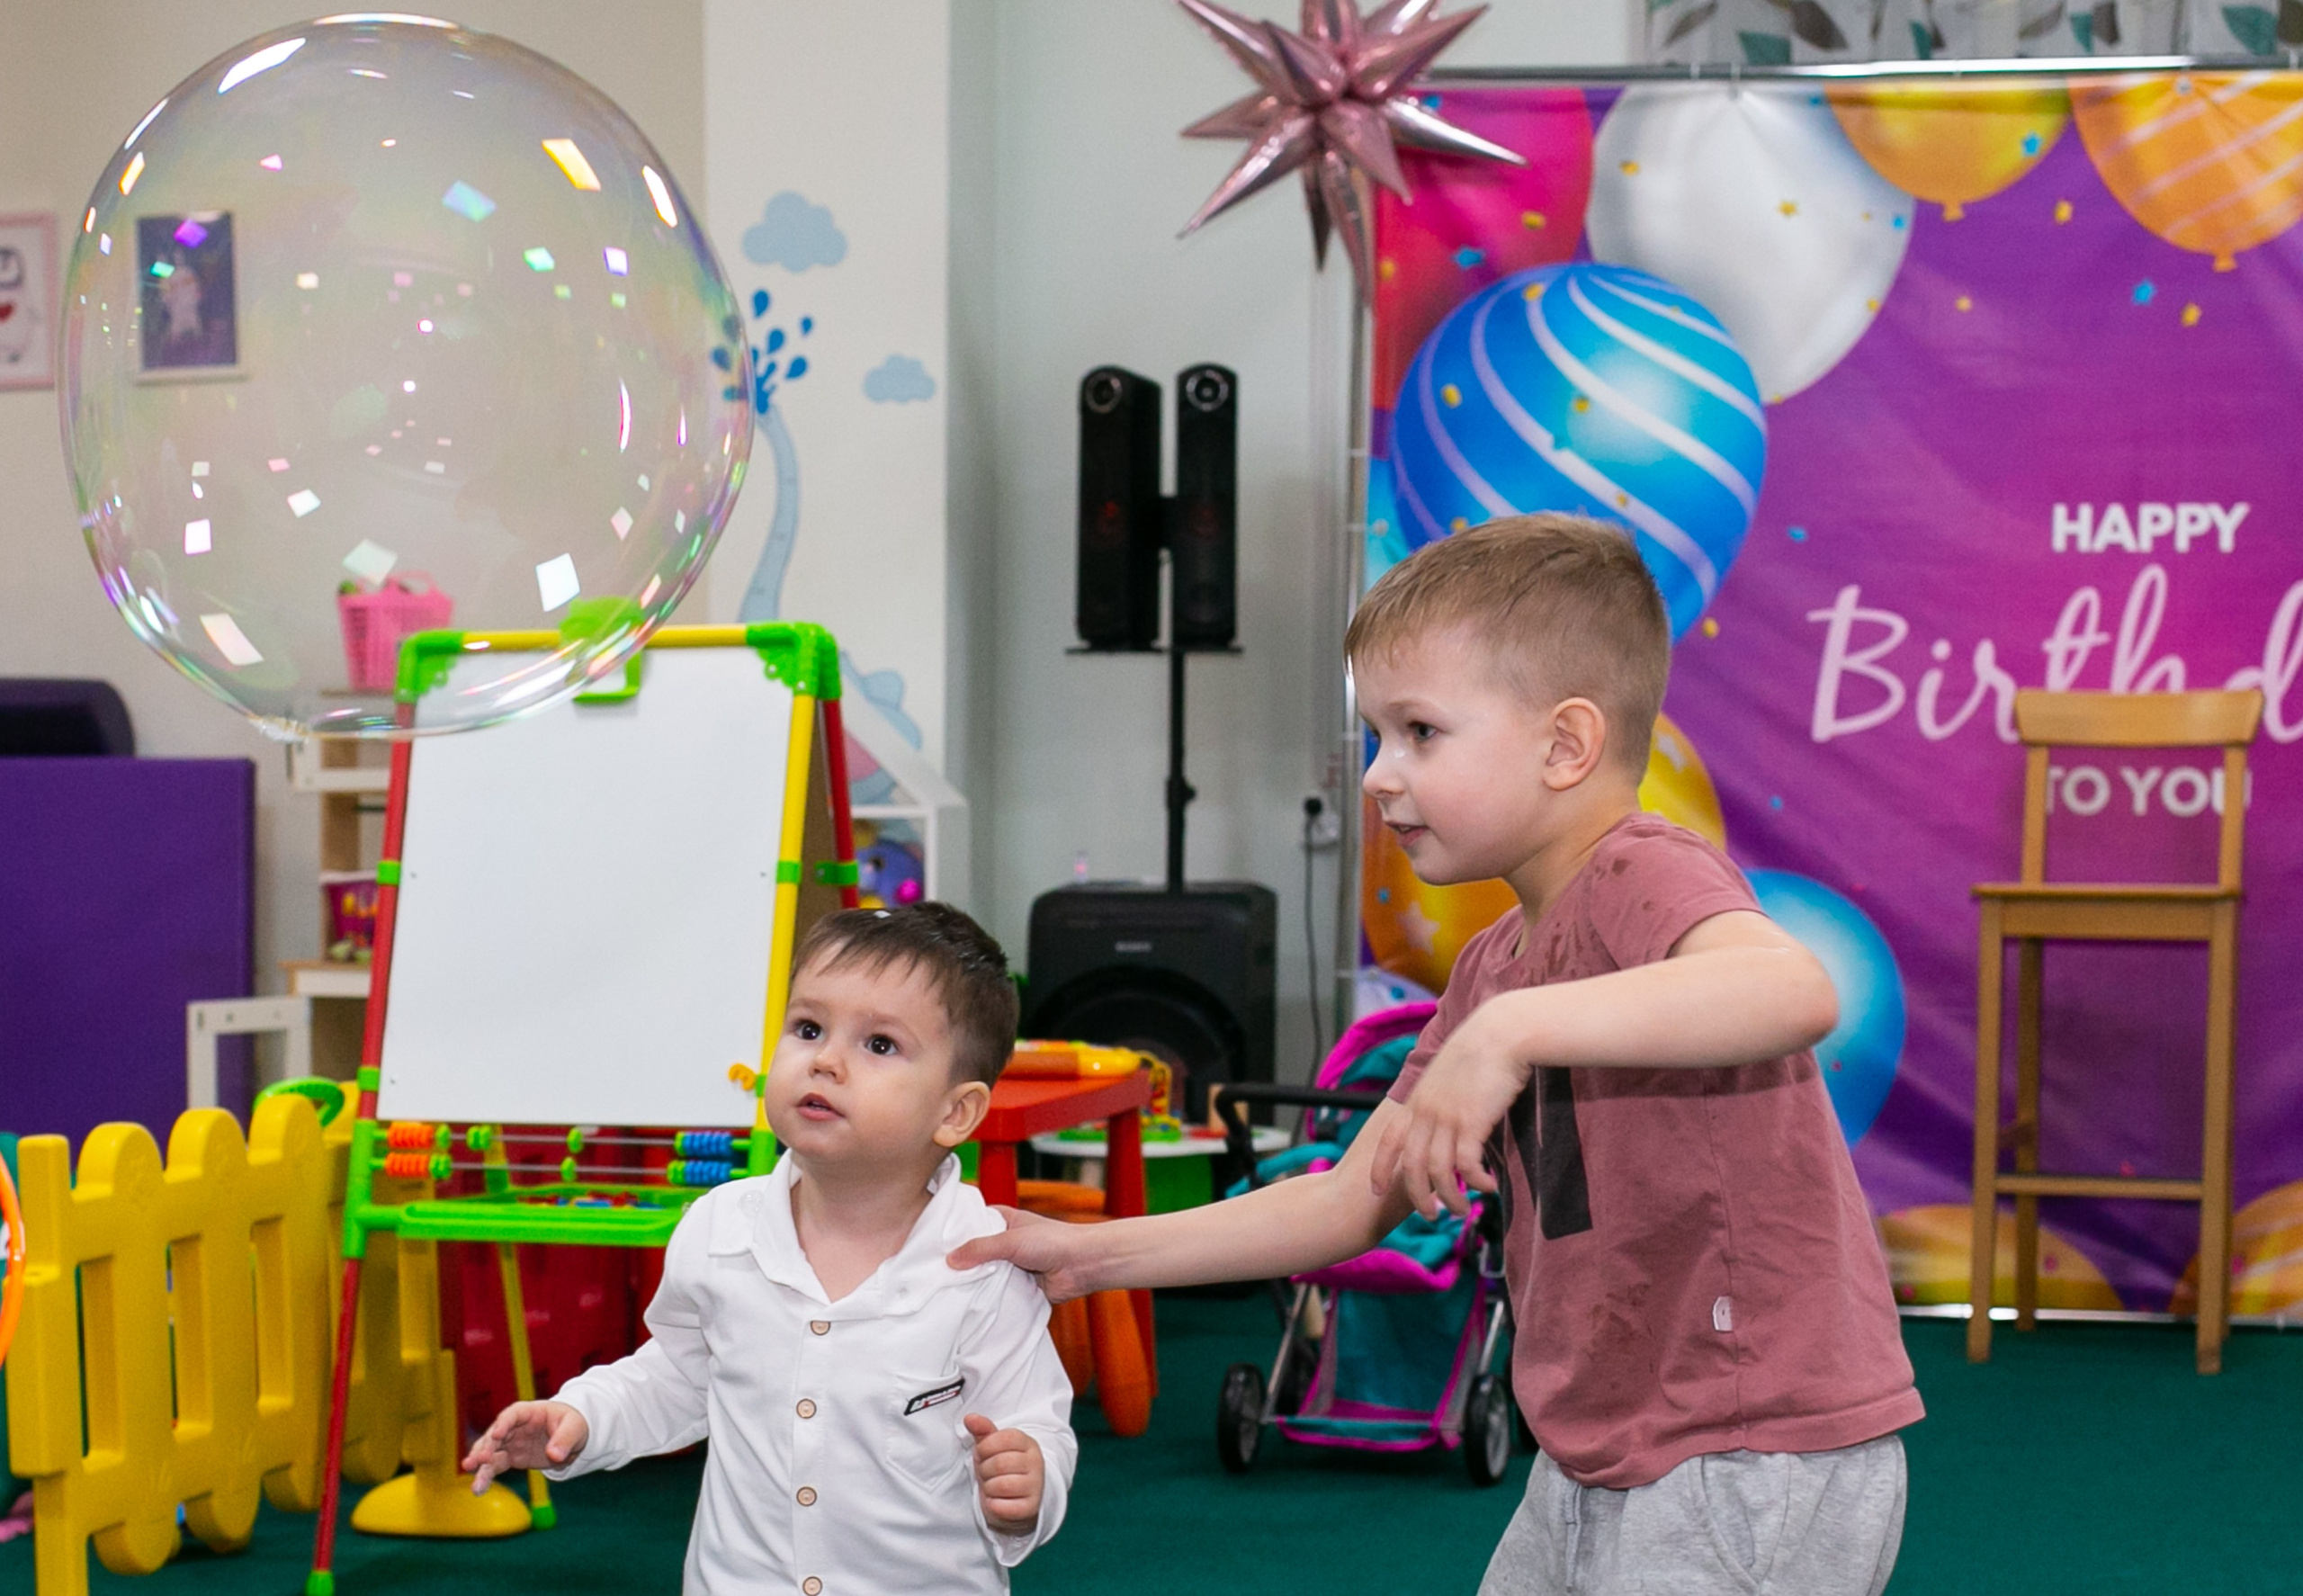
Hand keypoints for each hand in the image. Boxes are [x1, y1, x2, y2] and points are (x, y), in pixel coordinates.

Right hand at [462, 1400, 588, 1493]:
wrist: (573, 1437)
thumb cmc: (573, 1423)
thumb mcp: (574, 1427)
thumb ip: (564, 1439)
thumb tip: (554, 1455)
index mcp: (529, 1412)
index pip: (512, 1414)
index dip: (503, 1423)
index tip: (496, 1435)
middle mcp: (514, 1426)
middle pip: (495, 1435)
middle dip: (486, 1446)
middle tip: (479, 1460)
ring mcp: (511, 1442)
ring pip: (491, 1453)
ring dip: (480, 1465)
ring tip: (473, 1479)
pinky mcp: (512, 1458)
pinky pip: (496, 1466)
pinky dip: (487, 1476)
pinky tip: (478, 1489)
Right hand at [947, 1208, 1097, 1302]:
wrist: (1084, 1265)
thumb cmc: (1053, 1241)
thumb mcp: (1011, 1239)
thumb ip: (980, 1249)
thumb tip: (950, 1260)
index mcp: (1005, 1221)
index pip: (973, 1223)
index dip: (956, 1231)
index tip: (932, 1242)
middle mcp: (1007, 1242)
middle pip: (977, 1252)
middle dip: (962, 1262)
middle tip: (932, 1272)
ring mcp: (1013, 1266)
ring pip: (986, 1275)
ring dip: (974, 1283)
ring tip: (944, 1292)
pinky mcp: (1020, 1287)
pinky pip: (998, 1294)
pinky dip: (988, 1299)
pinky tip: (968, 1306)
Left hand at [963, 1413, 1043, 1534]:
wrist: (1015, 1500)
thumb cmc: (1001, 1470)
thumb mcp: (992, 1448)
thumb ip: (982, 1430)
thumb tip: (969, 1418)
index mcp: (1028, 1443)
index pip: (1003, 1438)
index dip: (985, 1448)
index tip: (984, 1454)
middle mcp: (1037, 1462)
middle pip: (1000, 1463)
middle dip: (985, 1470)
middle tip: (987, 1474)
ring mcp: (1036, 1486)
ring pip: (1001, 1485)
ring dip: (989, 1488)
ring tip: (992, 1487)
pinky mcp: (1031, 1507)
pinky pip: (1003, 1507)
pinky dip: (993, 1505)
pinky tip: (997, 1501)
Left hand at [1368, 1002, 1524, 1219]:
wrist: (1501, 1033)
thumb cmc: (1480, 1051)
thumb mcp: (1446, 1075)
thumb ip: (1438, 1098)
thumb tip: (1442, 1120)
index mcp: (1416, 1100)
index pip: (1388, 1140)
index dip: (1380, 1168)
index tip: (1377, 1191)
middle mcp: (1426, 1112)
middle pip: (1411, 1165)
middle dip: (1417, 1195)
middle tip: (1430, 1215)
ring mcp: (1447, 1117)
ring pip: (1438, 1171)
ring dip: (1450, 1196)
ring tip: (1463, 1210)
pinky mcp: (1472, 1122)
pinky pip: (1467, 1164)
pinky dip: (1475, 1181)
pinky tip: (1488, 1188)